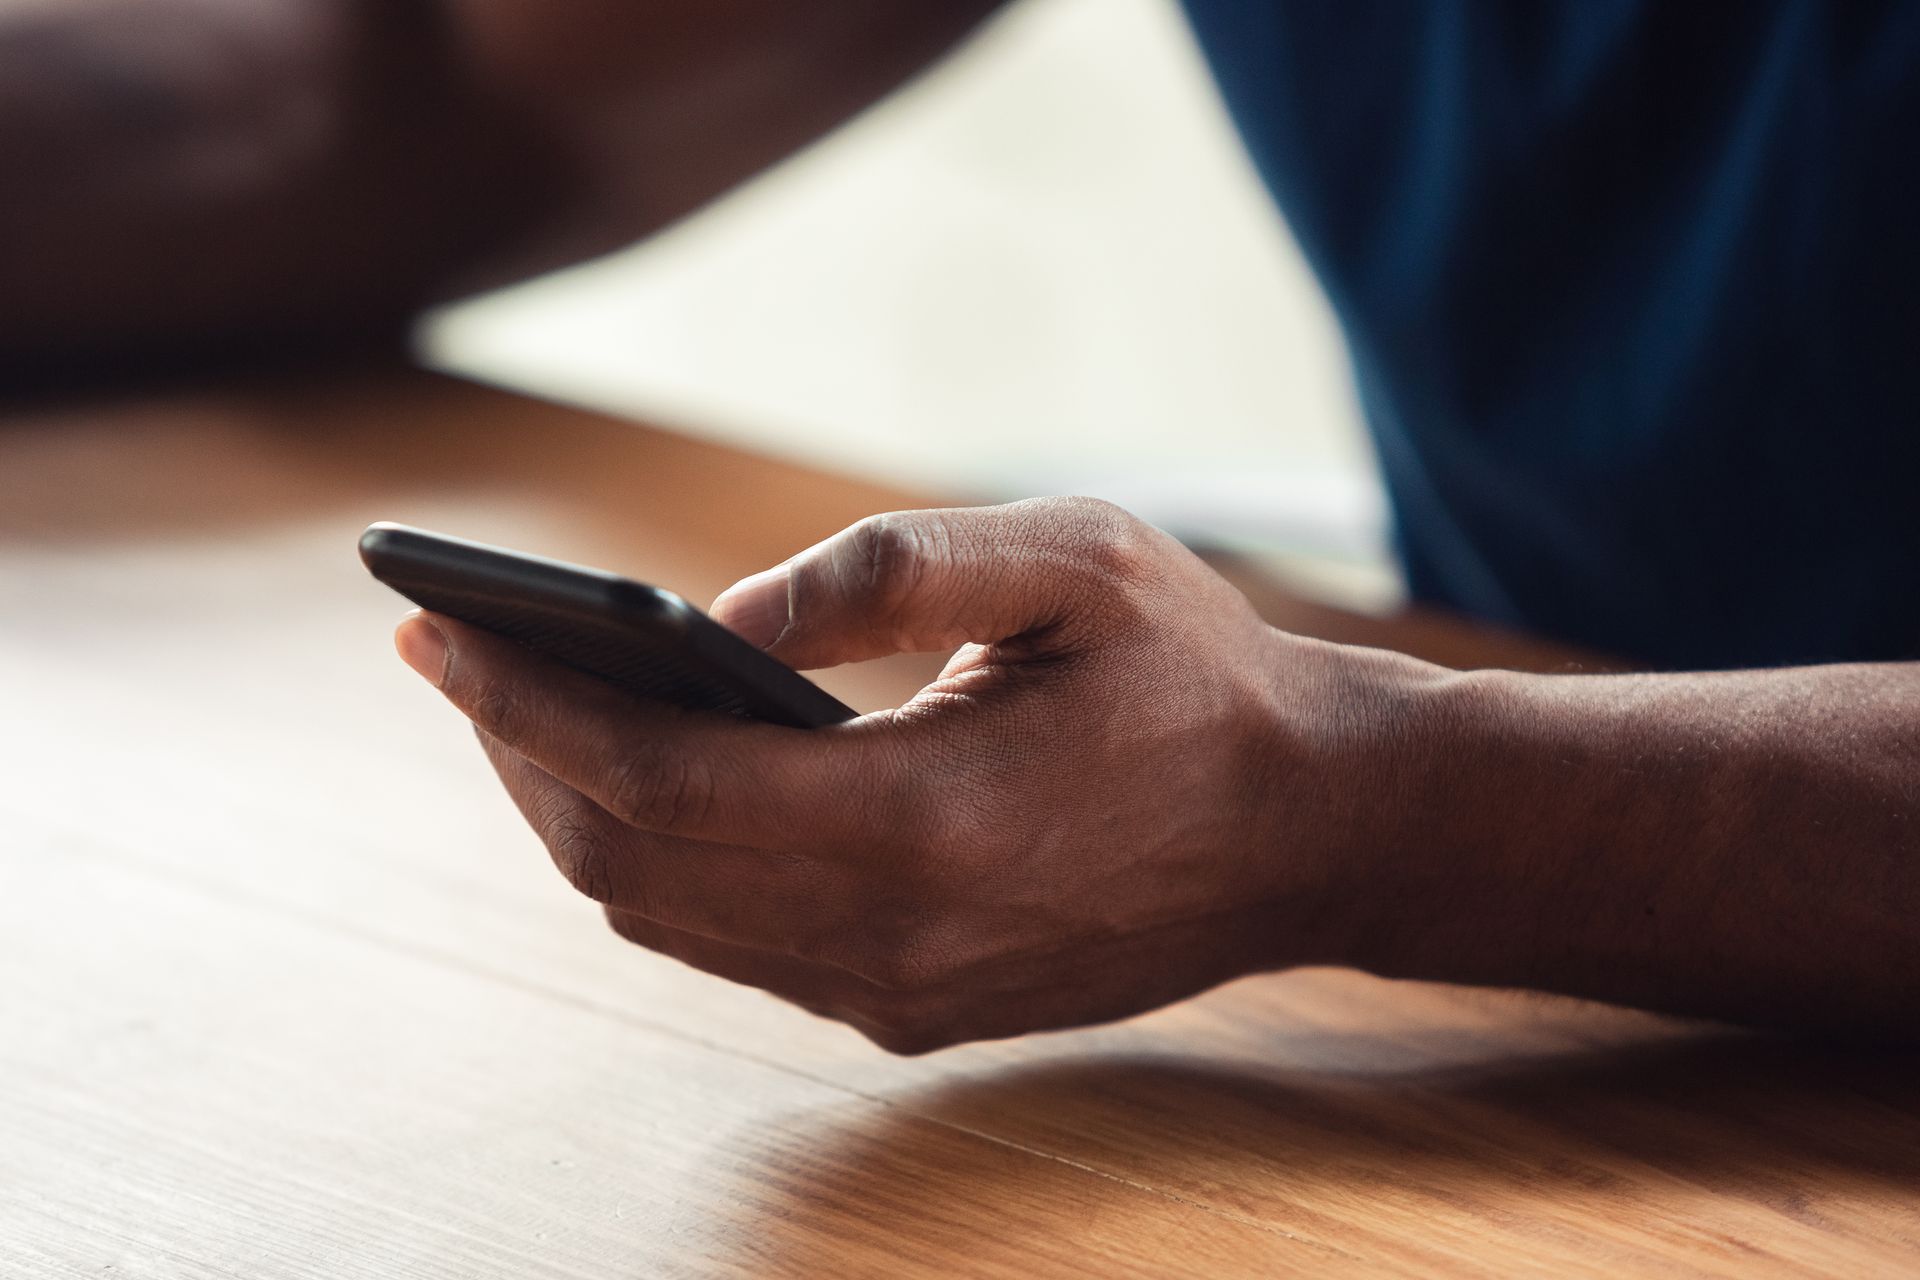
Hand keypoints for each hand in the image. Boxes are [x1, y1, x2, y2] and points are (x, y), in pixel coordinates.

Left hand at [395, 498, 1432, 1052]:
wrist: (1312, 828)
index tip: (437, 636)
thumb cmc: (1201, 677)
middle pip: (633, 862)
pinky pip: (735, 947)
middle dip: (524, 757)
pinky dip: (662, 865)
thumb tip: (720, 611)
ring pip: (669, 919)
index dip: (529, 705)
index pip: (660, 779)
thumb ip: (889, 574)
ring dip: (582, 814)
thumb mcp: (1074, 563)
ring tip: (531, 712)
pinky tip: (654, 785)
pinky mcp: (916, 1011)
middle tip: (461, 659)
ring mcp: (903, 992)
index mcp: (932, 819)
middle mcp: (900, 935)